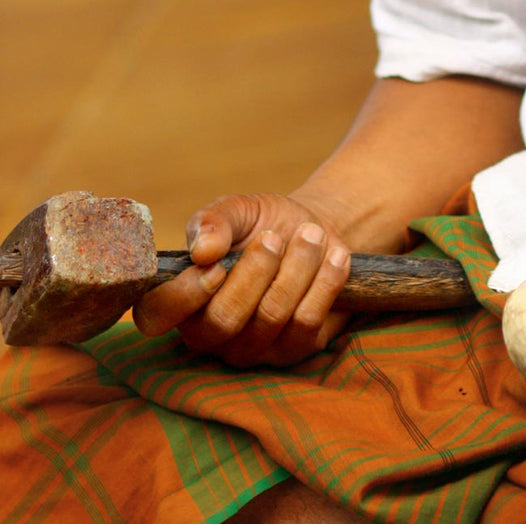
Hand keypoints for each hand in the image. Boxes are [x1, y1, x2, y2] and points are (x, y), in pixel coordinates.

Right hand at [133, 191, 353, 366]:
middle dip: (255, 271)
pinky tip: (334, 257)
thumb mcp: (238, 210)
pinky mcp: (292, 351)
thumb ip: (213, 220)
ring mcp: (251, 349)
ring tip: (311, 234)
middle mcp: (210, 333)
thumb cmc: (264, 223)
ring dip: (296, 267)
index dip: (184, 295)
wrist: (314, 231)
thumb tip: (202, 249)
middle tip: (274, 237)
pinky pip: (307, 323)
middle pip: (222, 321)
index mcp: (182, 298)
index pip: (156, 316)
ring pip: (269, 318)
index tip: (217, 264)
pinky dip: (324, 283)